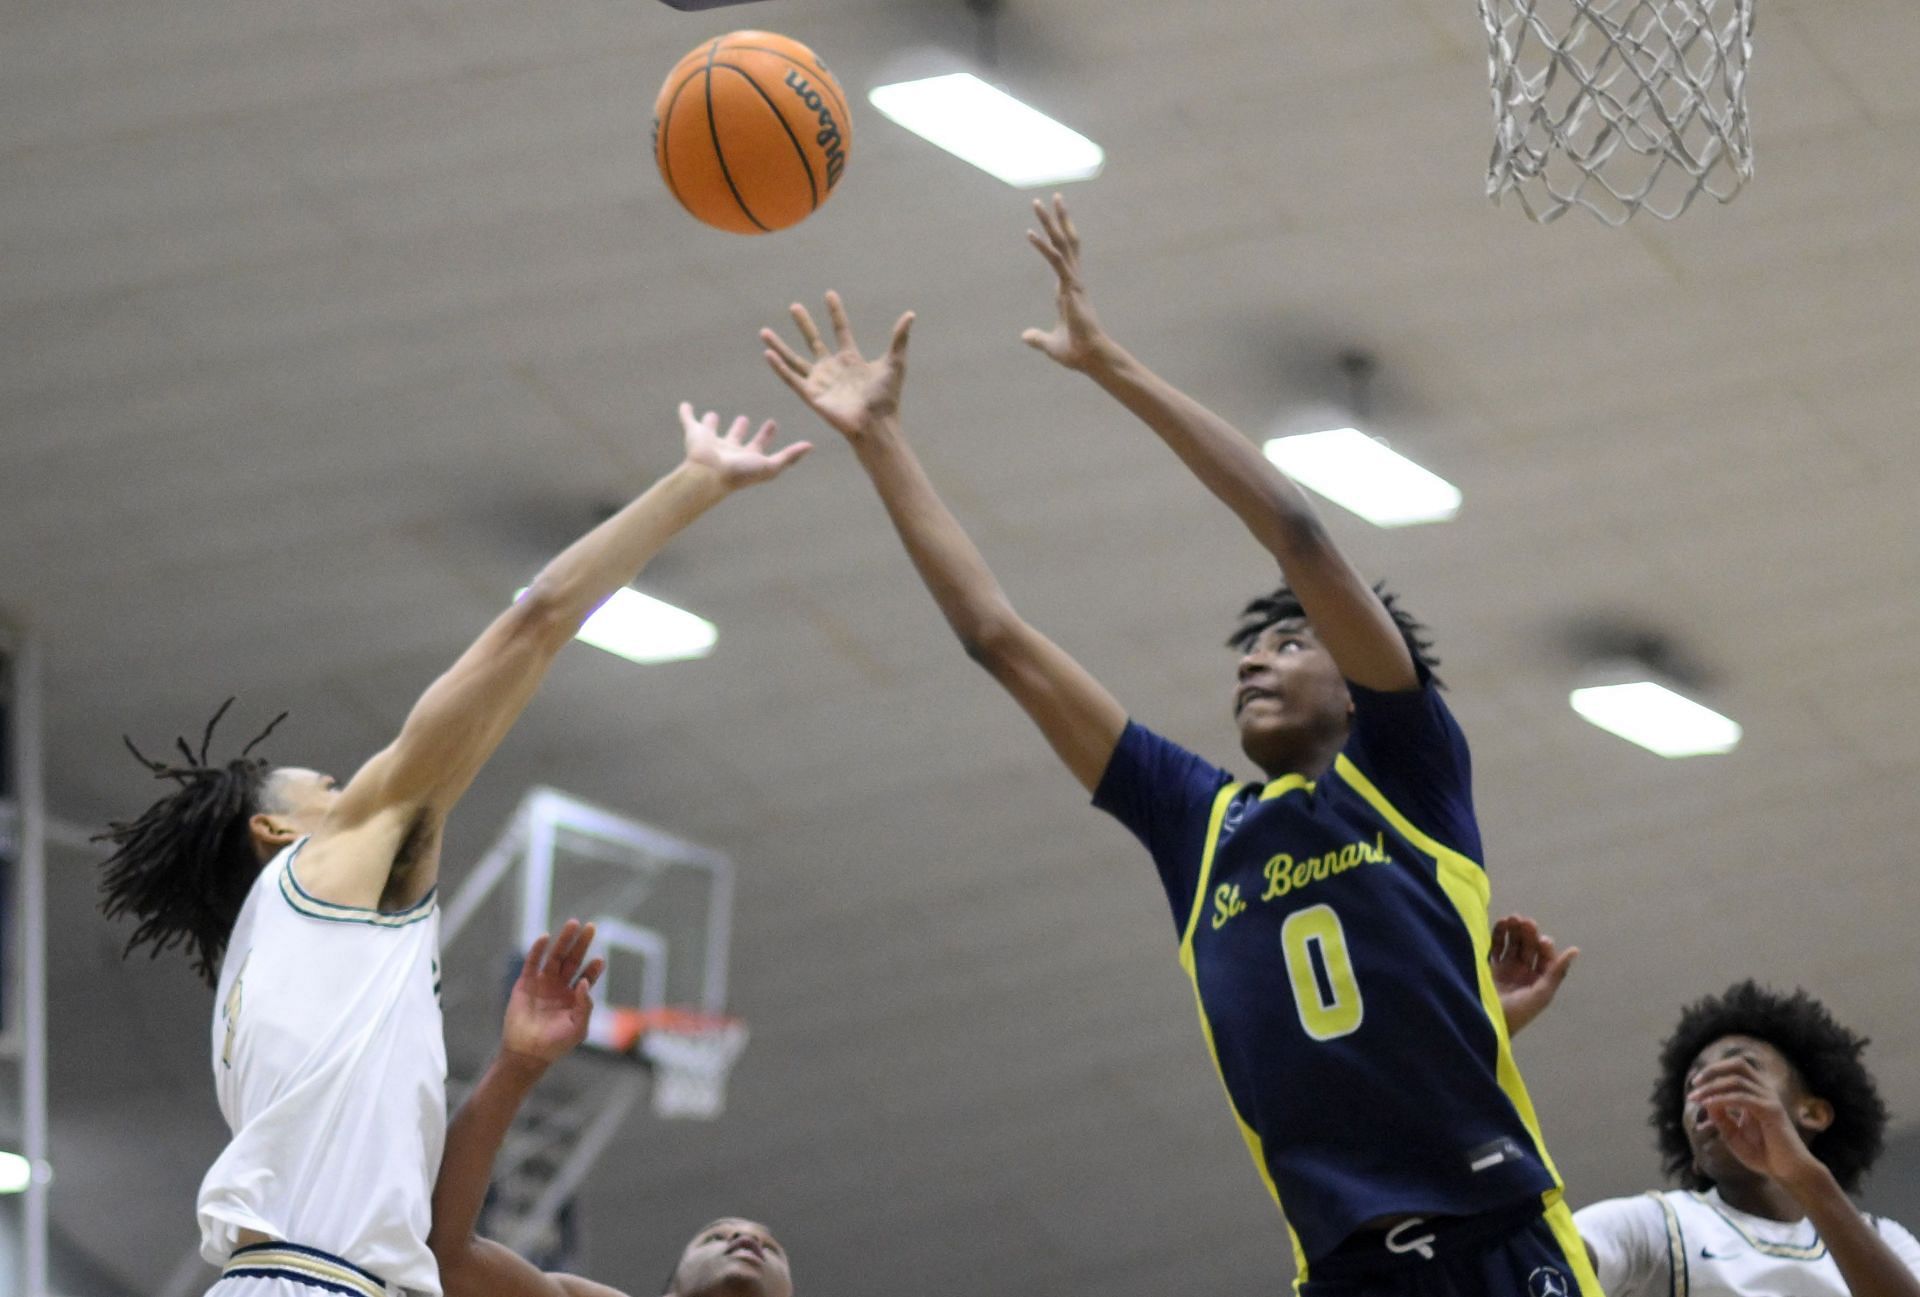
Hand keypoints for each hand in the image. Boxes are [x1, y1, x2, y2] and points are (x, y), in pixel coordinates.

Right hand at [501, 920, 605, 1067]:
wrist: (527, 1053)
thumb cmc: (555, 1044)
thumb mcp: (578, 1028)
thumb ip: (585, 1005)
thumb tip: (584, 982)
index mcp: (574, 997)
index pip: (586, 975)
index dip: (593, 967)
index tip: (599, 960)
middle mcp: (559, 986)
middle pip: (573, 959)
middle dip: (582, 944)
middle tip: (591, 927)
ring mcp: (542, 983)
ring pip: (555, 956)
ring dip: (564, 940)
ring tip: (573, 924)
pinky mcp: (525, 983)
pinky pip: (532, 962)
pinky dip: (538, 950)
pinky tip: (545, 937)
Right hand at [679, 403, 811, 488]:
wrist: (709, 475)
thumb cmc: (740, 473)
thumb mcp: (769, 466)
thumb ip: (789, 456)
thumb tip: (811, 446)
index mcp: (746, 457)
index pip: (758, 444)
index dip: (766, 434)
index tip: (773, 422)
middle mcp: (728, 450)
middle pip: (735, 437)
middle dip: (740, 428)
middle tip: (744, 417)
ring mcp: (710, 442)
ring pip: (711, 429)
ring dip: (711, 423)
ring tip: (713, 414)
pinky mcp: (694, 434)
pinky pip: (688, 420)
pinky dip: (685, 413)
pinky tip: (684, 405)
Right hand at [761, 292, 913, 440]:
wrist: (876, 424)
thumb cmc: (887, 398)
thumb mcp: (894, 363)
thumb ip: (899, 339)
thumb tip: (910, 315)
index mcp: (851, 359)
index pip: (841, 330)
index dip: (835, 313)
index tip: (829, 294)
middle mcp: (832, 368)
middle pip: (814, 341)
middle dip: (804, 324)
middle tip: (794, 306)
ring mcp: (820, 381)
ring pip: (794, 359)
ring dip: (780, 345)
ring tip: (764, 331)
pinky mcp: (811, 395)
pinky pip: (791, 378)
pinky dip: (779, 367)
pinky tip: (767, 354)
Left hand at [1021, 194, 1109, 371]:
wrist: (1091, 359)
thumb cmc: (1077, 352)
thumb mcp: (1051, 344)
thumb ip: (1038, 337)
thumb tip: (1025, 336)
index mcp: (1069, 289)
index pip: (1063, 255)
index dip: (1057, 237)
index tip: (1051, 220)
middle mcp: (1073, 280)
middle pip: (1066, 241)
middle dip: (1059, 218)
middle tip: (1055, 196)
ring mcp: (1073, 282)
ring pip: (1061, 244)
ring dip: (1049, 222)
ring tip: (1038, 203)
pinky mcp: (1071, 288)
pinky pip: (1055, 261)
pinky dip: (1042, 247)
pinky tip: (1030, 233)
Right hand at [1490, 915, 1577, 1036]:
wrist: (1484, 1025)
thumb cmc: (1517, 1013)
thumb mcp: (1541, 994)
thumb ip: (1556, 971)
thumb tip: (1575, 950)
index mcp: (1538, 981)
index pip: (1544, 957)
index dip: (1543, 945)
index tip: (1540, 939)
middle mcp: (1522, 973)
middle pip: (1527, 947)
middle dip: (1527, 934)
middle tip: (1524, 921)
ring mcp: (1504, 969)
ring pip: (1511, 944)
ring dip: (1513, 931)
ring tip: (1512, 918)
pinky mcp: (1488, 967)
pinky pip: (1494, 947)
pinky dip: (1497, 935)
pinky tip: (1500, 923)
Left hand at [1688, 1056, 1823, 1183]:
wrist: (1787, 1172)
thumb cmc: (1762, 1154)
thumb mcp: (1733, 1134)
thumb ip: (1720, 1117)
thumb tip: (1705, 1101)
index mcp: (1757, 1094)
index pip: (1736, 1069)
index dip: (1714, 1071)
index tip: (1695, 1084)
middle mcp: (1765, 1092)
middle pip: (1739, 1065)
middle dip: (1714, 1070)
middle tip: (1695, 1083)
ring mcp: (1769, 1100)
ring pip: (1737, 1081)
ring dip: (1712, 1087)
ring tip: (1696, 1098)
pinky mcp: (1771, 1111)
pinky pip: (1742, 1098)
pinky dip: (1722, 1099)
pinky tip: (1708, 1105)